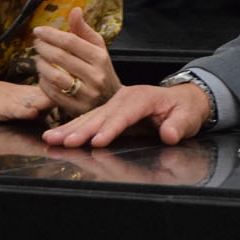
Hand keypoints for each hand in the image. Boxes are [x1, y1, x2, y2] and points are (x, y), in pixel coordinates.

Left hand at [32, 8, 121, 115]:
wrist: (112, 100)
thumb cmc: (101, 69)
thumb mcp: (98, 48)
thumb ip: (84, 30)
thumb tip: (74, 10)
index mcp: (100, 57)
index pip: (71, 41)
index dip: (51, 34)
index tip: (39, 31)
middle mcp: (95, 76)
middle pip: (60, 57)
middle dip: (43, 47)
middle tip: (36, 43)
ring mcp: (86, 94)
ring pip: (55, 76)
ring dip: (41, 65)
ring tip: (37, 58)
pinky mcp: (77, 108)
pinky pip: (53, 93)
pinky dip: (43, 82)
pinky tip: (42, 75)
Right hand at [42, 83, 209, 147]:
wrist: (183, 100)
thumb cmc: (184, 110)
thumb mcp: (188, 117)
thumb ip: (178, 126)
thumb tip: (170, 134)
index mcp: (143, 98)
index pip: (125, 115)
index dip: (111, 129)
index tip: (98, 142)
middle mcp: (125, 98)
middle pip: (101, 116)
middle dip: (81, 129)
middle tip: (64, 142)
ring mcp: (115, 103)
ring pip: (90, 117)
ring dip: (70, 129)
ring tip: (51, 138)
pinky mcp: (110, 110)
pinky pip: (89, 119)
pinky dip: (72, 127)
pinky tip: (56, 135)